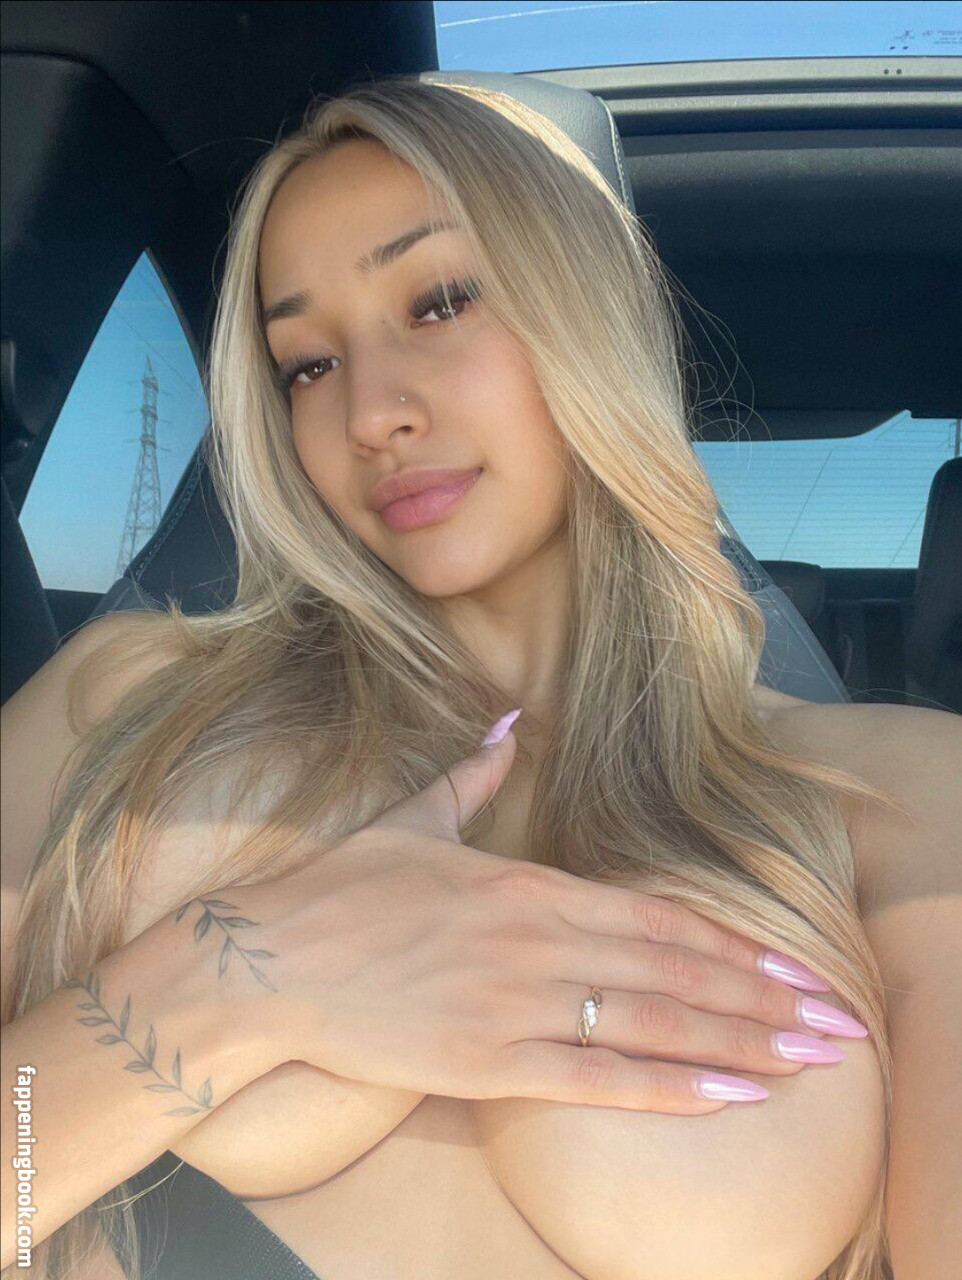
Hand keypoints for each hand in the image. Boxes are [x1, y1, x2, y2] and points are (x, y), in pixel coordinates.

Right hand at [203, 716, 859, 1114]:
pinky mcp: (484, 1062)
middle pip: (673, 973)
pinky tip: (725, 1095)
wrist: (267, 959)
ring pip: (649, 1024)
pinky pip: (594, 1079)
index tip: (791, 966)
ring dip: (736, 1044)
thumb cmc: (341, 887)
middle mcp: (536, 943)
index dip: (731, 944)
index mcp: (527, 883)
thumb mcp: (414, 817)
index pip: (655, 917)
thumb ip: (475, 769)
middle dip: (761, 1000)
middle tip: (834, 1025)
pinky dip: (667, 1088)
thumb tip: (511, 721)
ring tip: (804, 1063)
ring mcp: (514, 1005)